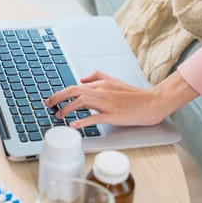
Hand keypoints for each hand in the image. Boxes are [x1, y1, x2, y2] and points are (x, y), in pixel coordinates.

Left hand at [44, 70, 198, 127]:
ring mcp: (108, 103)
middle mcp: (102, 91)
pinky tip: (74, 125)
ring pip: (82, 101)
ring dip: (67, 109)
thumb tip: (81, 78)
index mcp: (101, 84)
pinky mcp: (114, 115)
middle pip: (74, 90)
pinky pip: (96, 117)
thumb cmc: (134, 95)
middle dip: (57, 97)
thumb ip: (98, 77)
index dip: (60, 92)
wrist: (153, 102)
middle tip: (48, 105)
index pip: (75, 86)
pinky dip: (83, 121)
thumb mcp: (114, 81)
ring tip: (59, 116)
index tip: (51, 100)